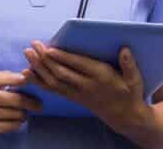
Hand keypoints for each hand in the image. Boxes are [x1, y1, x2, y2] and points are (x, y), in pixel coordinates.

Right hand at [0, 71, 41, 139]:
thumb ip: (3, 78)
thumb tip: (26, 75)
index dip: (10, 79)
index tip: (25, 79)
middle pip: (11, 99)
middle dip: (29, 101)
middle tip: (39, 104)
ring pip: (14, 113)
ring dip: (24, 113)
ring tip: (25, 112)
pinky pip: (11, 125)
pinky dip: (18, 122)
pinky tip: (18, 119)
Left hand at [22, 42, 148, 130]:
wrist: (125, 116)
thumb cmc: (130, 93)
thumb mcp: (135, 80)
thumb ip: (129, 65)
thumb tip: (125, 50)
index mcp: (101, 77)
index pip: (79, 66)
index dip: (63, 58)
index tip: (49, 49)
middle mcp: (87, 86)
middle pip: (62, 73)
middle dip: (46, 60)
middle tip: (33, 46)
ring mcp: (78, 93)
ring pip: (54, 82)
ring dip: (39, 68)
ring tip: (27, 54)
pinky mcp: (73, 98)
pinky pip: (53, 90)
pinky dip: (39, 81)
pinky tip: (27, 73)